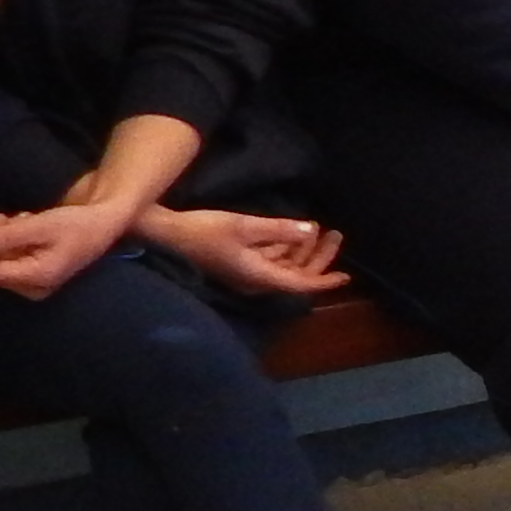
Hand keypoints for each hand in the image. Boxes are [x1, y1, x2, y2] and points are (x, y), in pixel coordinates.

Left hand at [0, 193, 138, 299]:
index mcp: (37, 277)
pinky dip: (11, 241)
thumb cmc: (78, 223)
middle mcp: (35, 286)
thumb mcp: (42, 225)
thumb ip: (9, 236)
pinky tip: (24, 224)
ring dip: (0, 238)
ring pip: (1, 262)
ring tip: (14, 217)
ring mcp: (37, 281)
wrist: (106, 221)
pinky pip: (12, 260)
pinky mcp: (38, 271)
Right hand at [140, 207, 348, 295]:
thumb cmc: (202, 231)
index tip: (346, 276)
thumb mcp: (244, 226)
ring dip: (301, 250)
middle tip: (335, 234)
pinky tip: (292, 232)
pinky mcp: (236, 263)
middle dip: (318, 257)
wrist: (164, 234)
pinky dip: (283, 248)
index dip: (324, 281)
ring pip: (283, 266)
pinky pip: (268, 260)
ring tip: (319, 229)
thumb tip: (311, 230)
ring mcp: (245, 272)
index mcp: (259, 276)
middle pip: (295, 274)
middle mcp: (255, 280)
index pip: (300, 284)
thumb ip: (279, 230)